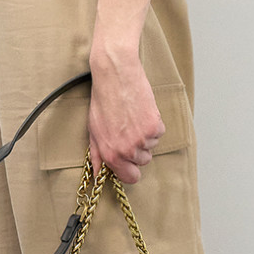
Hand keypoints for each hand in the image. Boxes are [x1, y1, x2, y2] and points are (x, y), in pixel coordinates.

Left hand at [87, 59, 164, 183]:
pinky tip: (141, 112)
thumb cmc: (103, 100)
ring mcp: (142, 139)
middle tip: (128, 130)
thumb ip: (97, 155)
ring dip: (145, 136)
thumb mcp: (94, 130)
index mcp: (111, 154)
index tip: (130, 162)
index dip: (131, 170)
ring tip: (133, 118)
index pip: (131, 177)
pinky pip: (159, 133)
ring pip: (151, 146)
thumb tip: (98, 172)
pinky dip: (153, 124)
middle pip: (143, 161)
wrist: (116, 76)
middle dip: (138, 149)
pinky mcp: (155, 126)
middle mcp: (127, 150)